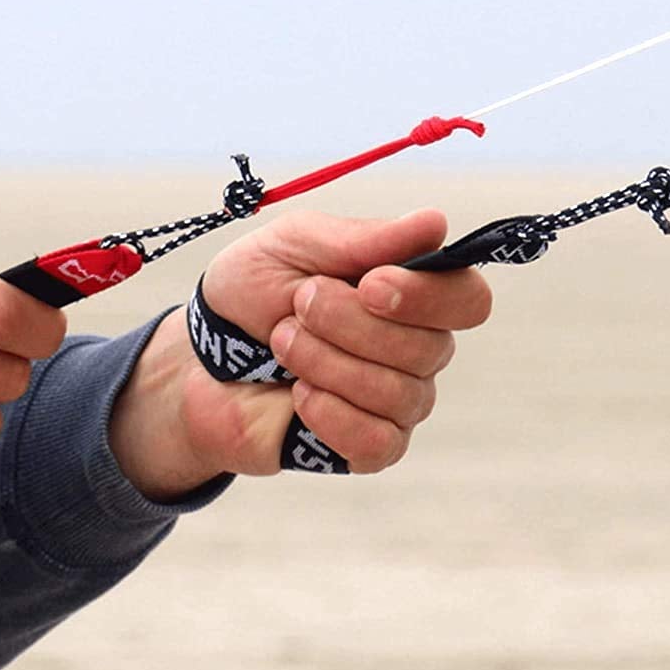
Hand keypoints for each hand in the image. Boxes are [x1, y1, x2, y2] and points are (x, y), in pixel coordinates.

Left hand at [108, 210, 491, 494]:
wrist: (200, 360)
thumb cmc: (252, 293)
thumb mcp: (294, 244)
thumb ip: (363, 239)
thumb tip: (435, 223)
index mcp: (413, 290)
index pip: (469, 299)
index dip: (427, 296)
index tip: (368, 284)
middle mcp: (420, 347)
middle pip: (431, 348)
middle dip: (349, 325)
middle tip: (296, 307)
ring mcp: (400, 400)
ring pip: (399, 392)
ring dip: (326, 362)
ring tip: (282, 343)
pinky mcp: (373, 446)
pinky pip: (379, 440)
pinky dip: (331, 414)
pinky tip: (299, 395)